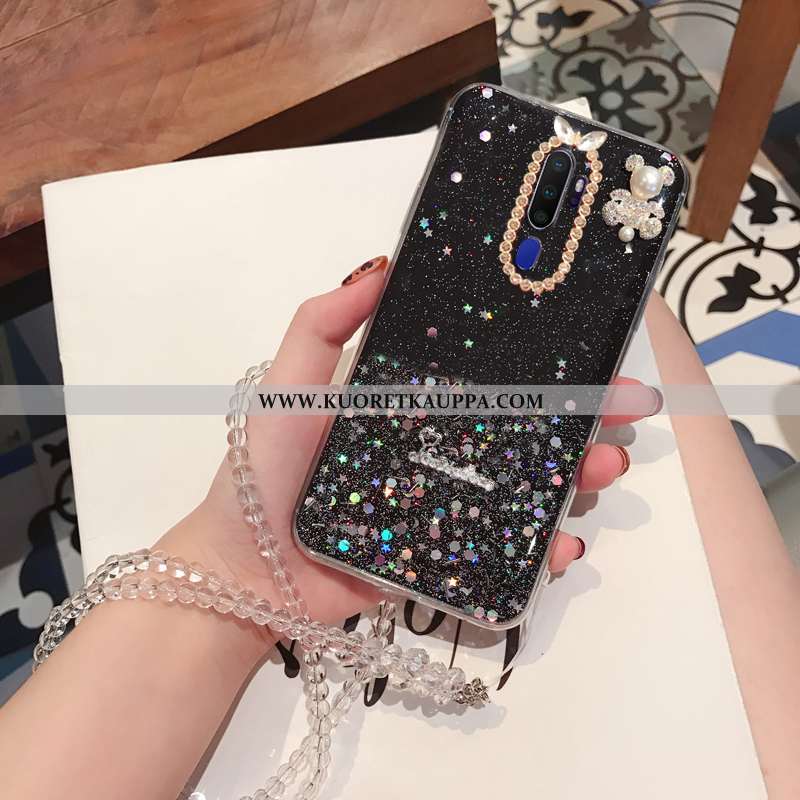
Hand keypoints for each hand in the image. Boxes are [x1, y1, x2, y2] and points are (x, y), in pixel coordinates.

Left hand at [158, 255, 659, 646]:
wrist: (248, 566)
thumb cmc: (265, 468)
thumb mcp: (292, 383)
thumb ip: (324, 322)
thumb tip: (381, 265)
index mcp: (412, 405)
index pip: (490, 378)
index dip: (541, 366)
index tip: (589, 354)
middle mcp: (439, 449)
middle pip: (524, 430)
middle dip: (582, 418)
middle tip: (623, 412)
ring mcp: (447, 505)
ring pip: (527, 487)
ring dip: (576, 476)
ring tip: (605, 465)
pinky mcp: (445, 558)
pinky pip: (505, 553)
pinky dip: (542, 550)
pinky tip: (565, 543)